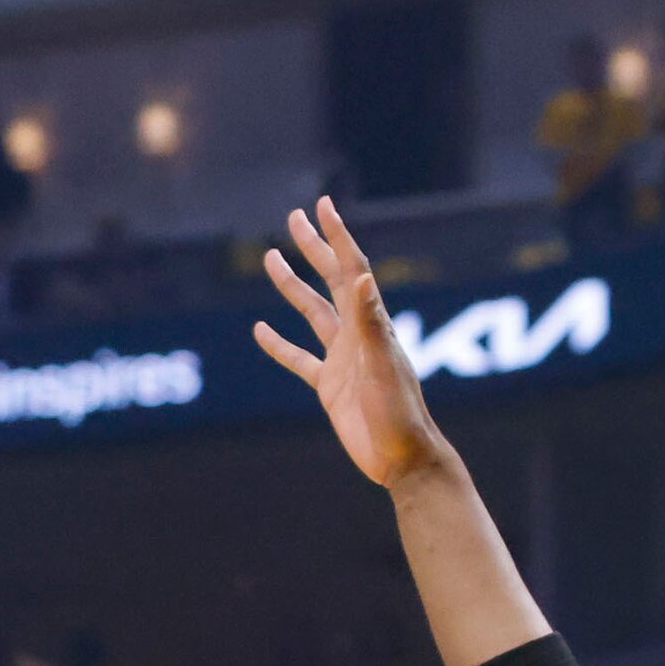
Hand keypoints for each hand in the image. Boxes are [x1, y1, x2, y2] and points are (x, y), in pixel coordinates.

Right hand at [255, 197, 456, 490]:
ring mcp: (343, 360)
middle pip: (331, 281)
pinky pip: (299, 359)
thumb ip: (371, 323)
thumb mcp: (383, 366)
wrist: (404, 460)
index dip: (338, 237)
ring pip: (312, 314)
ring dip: (292, 287)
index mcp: (372, 325)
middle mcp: (358, 336)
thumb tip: (360, 277)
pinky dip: (279, 344)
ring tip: (270, 259)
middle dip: (314, 248)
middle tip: (295, 217)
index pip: (352, 270)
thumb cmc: (400, 415)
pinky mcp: (330, 387)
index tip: (322, 205)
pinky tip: (260, 330)